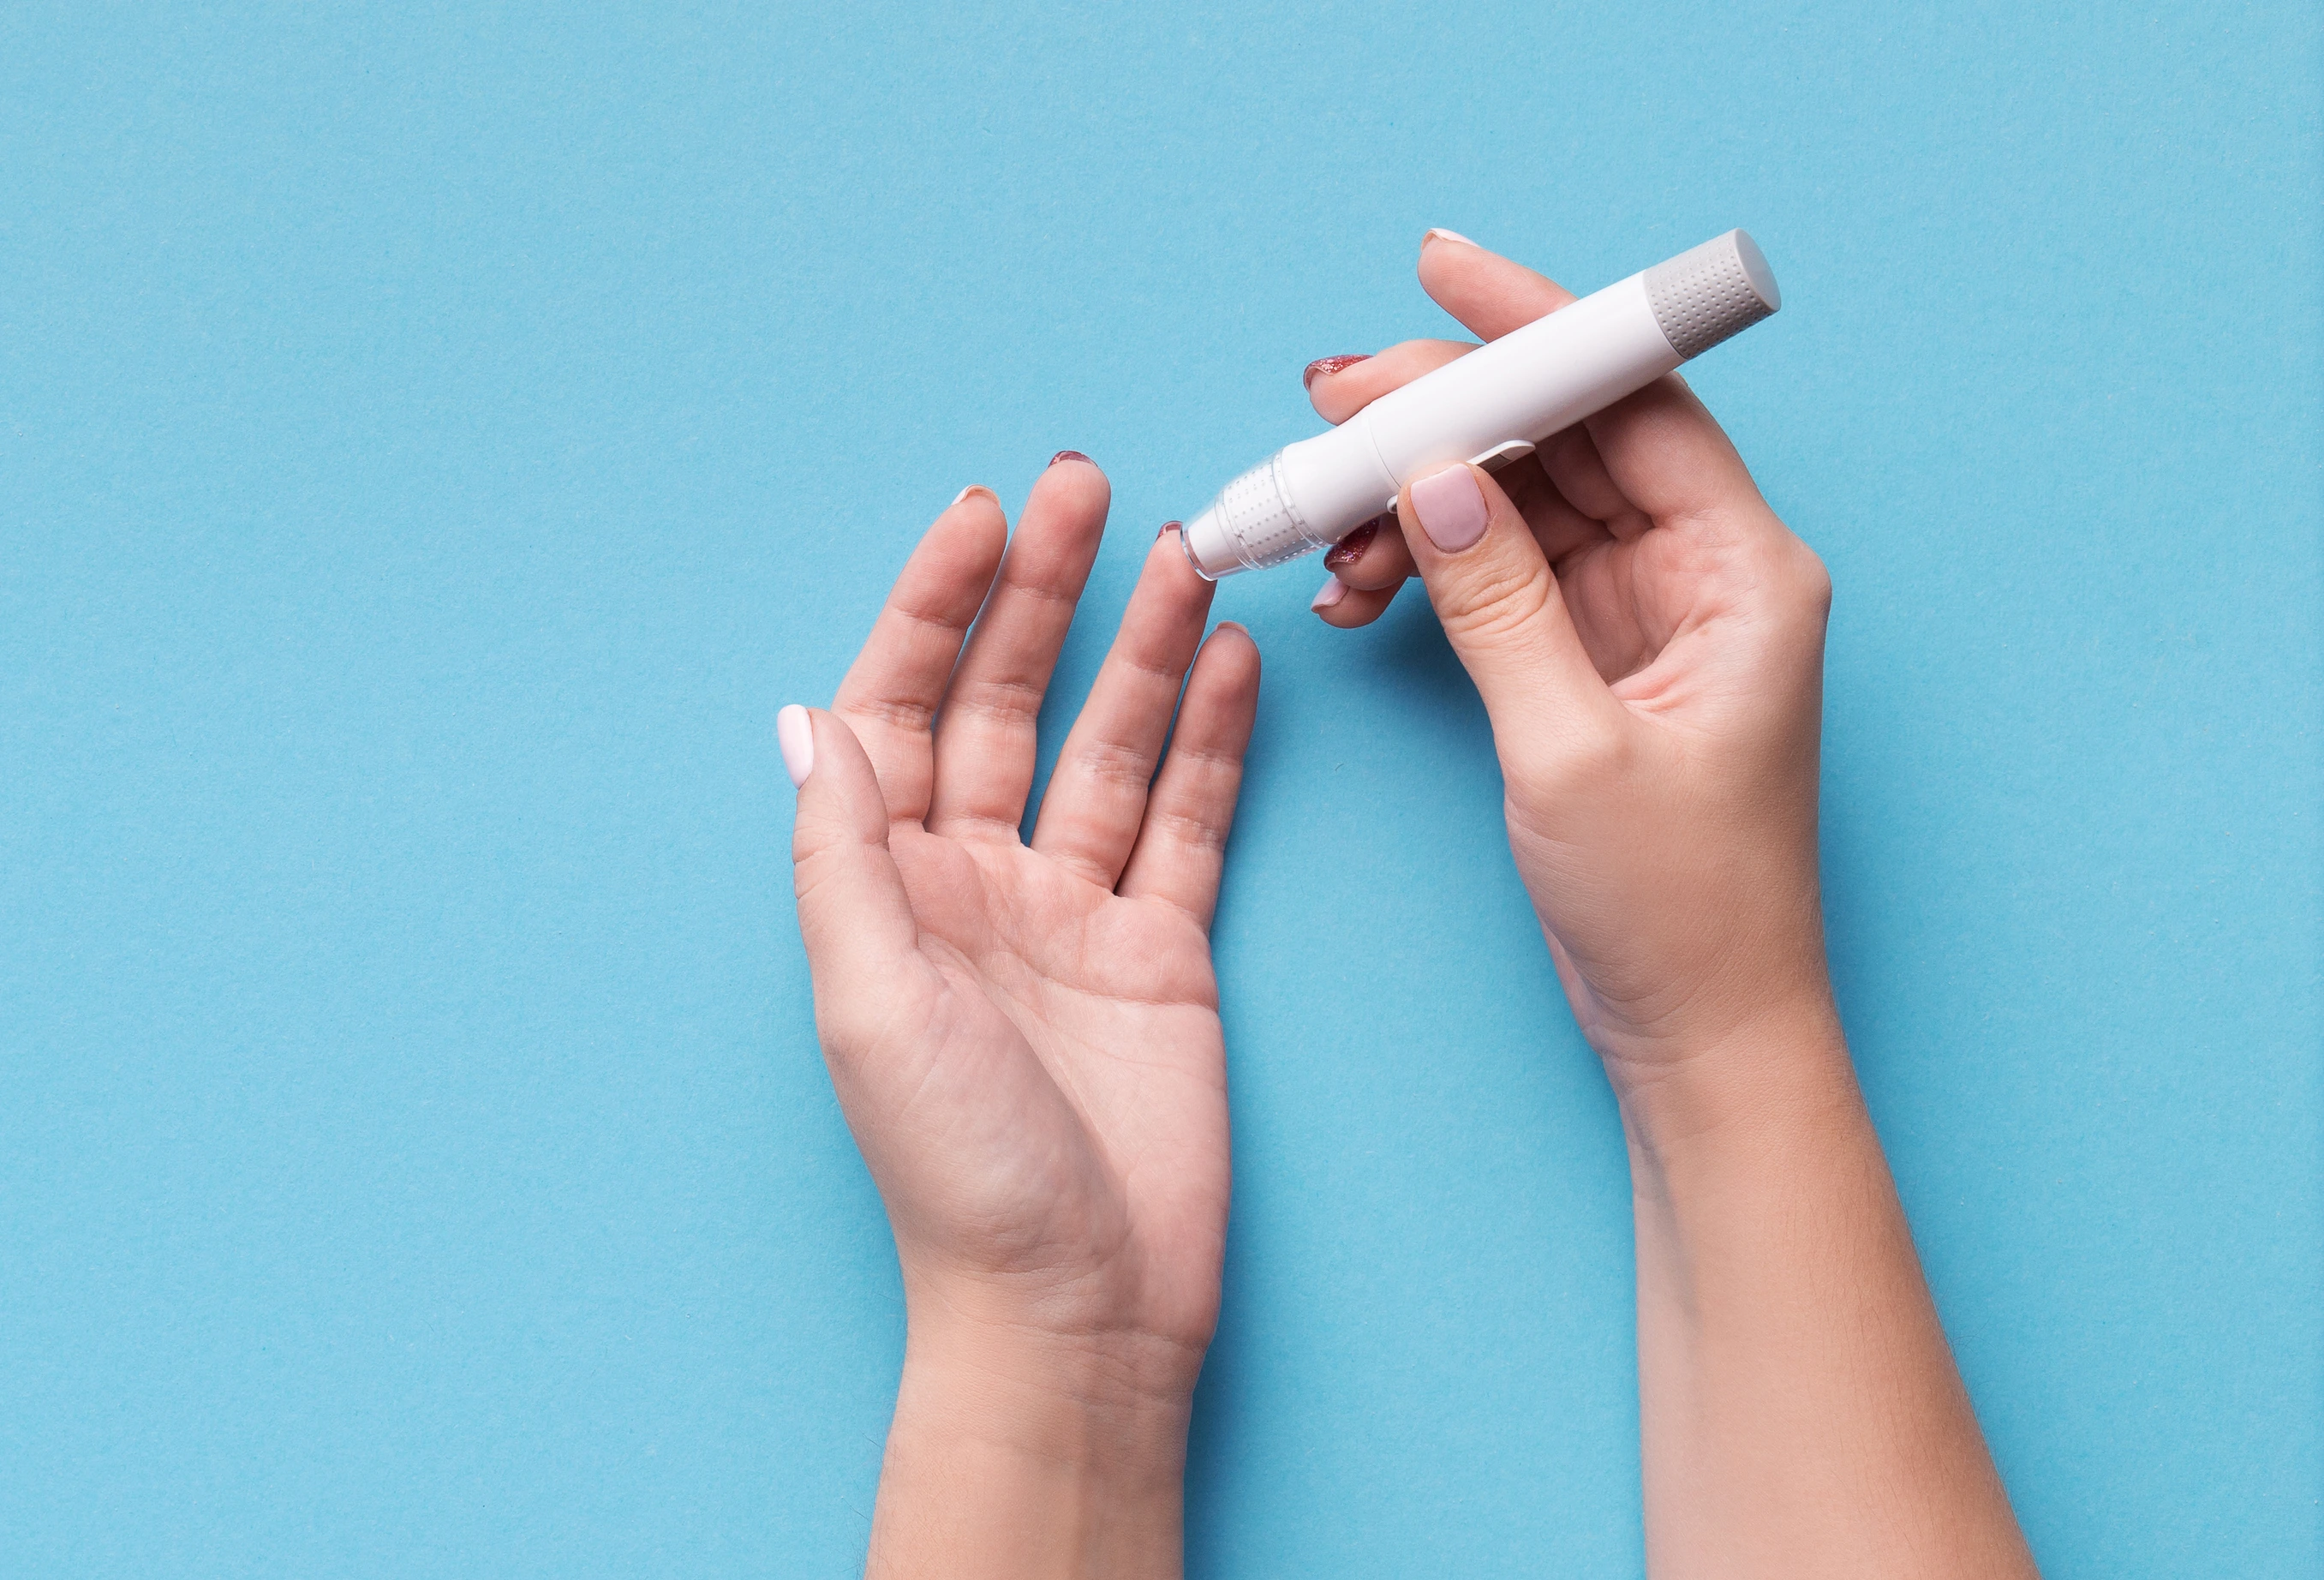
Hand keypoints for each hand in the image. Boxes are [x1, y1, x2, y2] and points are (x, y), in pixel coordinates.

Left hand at [783, 457, 1258, 1577]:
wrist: (1077, 1307)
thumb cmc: (956, 1174)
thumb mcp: (869, 1002)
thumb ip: (845, 856)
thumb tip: (809, 720)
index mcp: (888, 889)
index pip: (904, 708)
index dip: (936, 606)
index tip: (984, 516)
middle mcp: (975, 884)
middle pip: (1006, 702)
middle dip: (1041, 596)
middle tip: (1086, 488)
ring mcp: (1073, 913)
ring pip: (1110, 746)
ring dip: (1143, 650)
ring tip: (1186, 555)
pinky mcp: (1163, 951)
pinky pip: (1189, 821)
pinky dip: (1213, 744)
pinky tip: (1232, 667)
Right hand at [1307, 233, 1835, 1116]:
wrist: (1699, 1028)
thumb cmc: (1679, 908)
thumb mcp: (1572, 750)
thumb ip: (1500, 604)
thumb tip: (1432, 480)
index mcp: (1746, 572)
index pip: (1634, 400)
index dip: (1534, 328)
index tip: (1439, 276)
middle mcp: (1705, 570)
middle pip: (1565, 436)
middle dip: (1441, 414)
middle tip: (1329, 409)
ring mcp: (1648, 611)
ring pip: (1519, 500)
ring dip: (1415, 499)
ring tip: (1324, 531)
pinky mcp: (1595, 654)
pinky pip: (1501, 570)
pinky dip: (1426, 567)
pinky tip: (1358, 590)